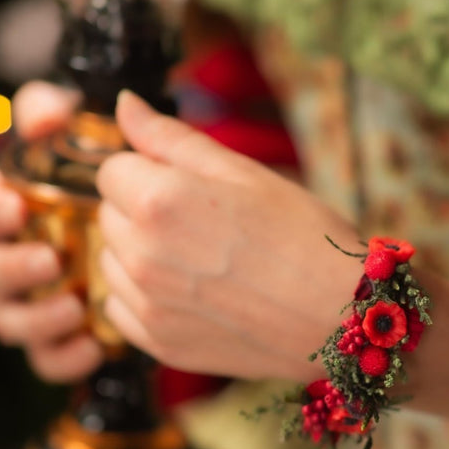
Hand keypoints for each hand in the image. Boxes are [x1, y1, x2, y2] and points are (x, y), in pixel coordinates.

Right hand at [0, 82, 103, 382]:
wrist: (142, 232)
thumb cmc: (89, 180)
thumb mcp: (72, 136)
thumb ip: (51, 116)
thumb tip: (49, 114)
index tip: (12, 202)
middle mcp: (4, 259)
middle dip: (11, 266)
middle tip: (50, 260)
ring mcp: (27, 302)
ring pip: (10, 322)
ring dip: (37, 318)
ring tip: (74, 309)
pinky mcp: (56, 339)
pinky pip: (47, 361)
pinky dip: (65, 359)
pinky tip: (94, 347)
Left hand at [98, 90, 363, 380]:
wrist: (339, 315)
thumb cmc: (303, 236)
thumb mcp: (242, 171)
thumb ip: (171, 138)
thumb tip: (124, 105)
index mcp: (158, 200)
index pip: (112, 170)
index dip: (149, 171)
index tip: (190, 187)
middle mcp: (141, 255)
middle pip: (109, 215)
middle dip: (142, 211)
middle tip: (205, 225)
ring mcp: (147, 305)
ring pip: (112, 261)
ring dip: (141, 255)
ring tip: (203, 261)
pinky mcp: (158, 342)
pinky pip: (122, 307)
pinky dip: (146, 298)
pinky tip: (194, 294)